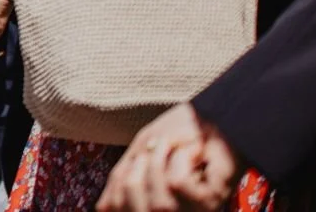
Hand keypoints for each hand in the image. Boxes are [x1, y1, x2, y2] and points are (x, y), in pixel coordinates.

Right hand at [97, 104, 239, 211]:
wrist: (213, 114)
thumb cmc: (180, 131)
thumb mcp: (141, 152)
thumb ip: (122, 179)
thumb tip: (102, 208)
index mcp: (155, 200)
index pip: (127, 210)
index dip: (122, 187)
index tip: (137, 160)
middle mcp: (177, 210)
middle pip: (143, 210)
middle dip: (142, 173)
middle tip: (158, 150)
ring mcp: (196, 209)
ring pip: (161, 205)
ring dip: (160, 165)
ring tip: (174, 149)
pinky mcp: (212, 201)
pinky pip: (178, 186)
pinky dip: (179, 160)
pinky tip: (193, 153)